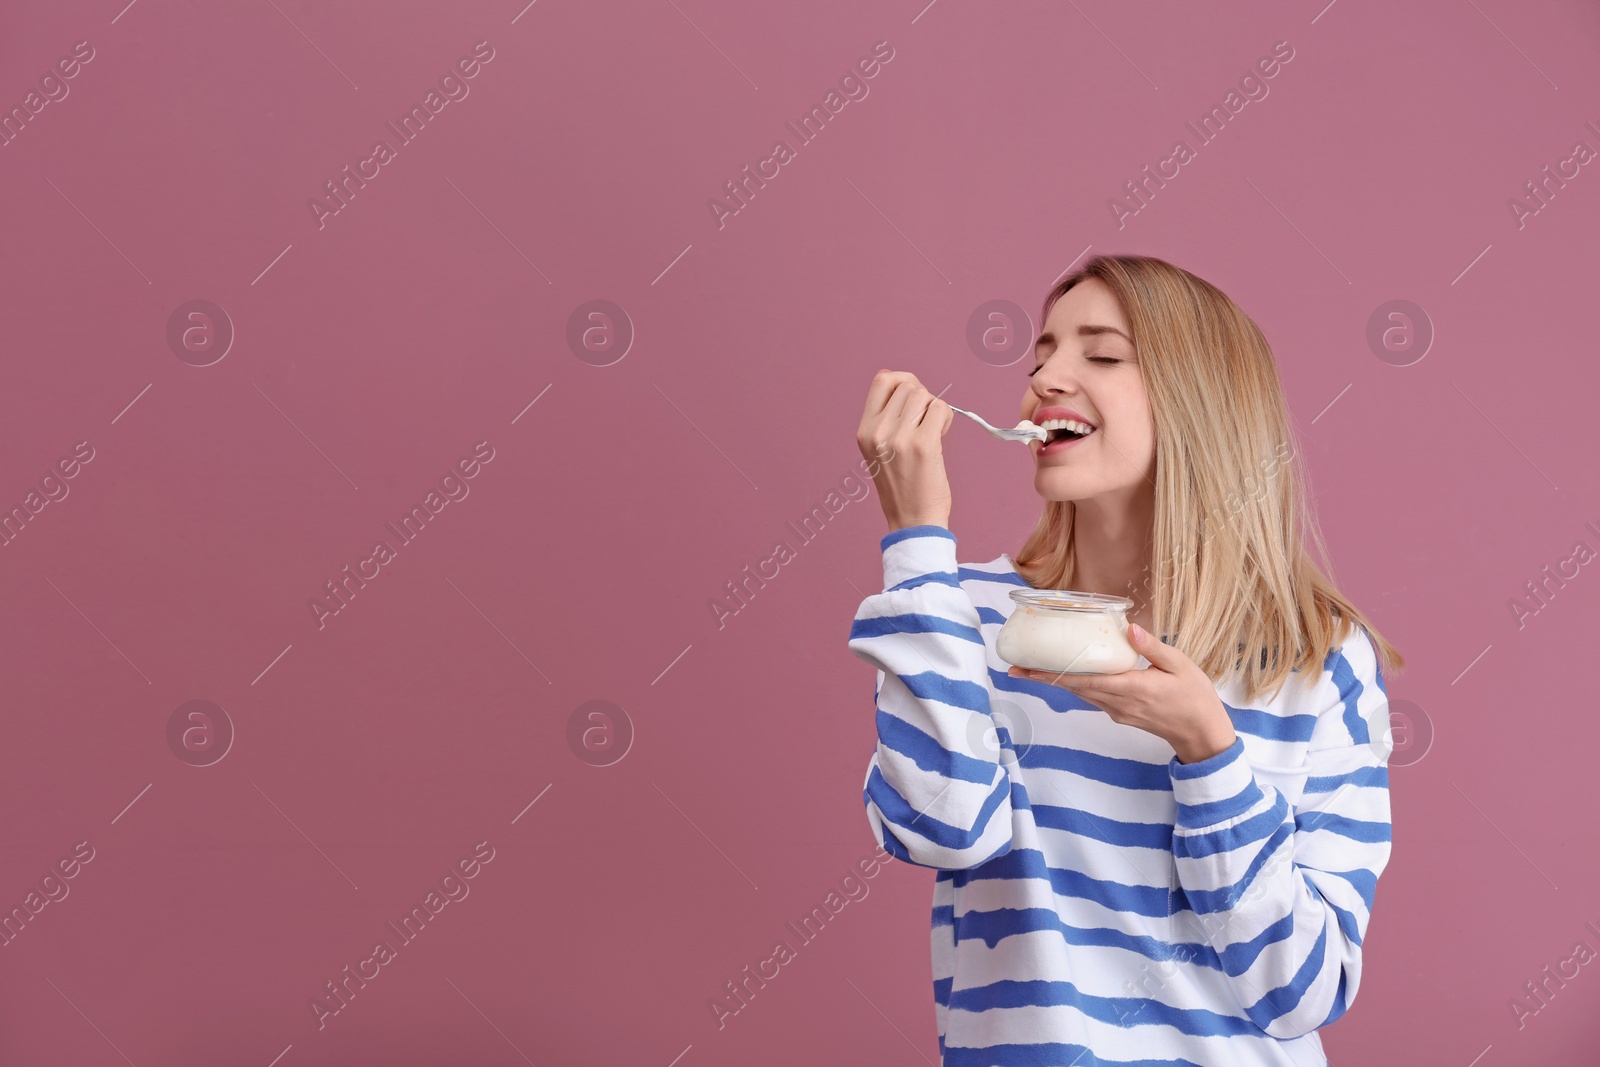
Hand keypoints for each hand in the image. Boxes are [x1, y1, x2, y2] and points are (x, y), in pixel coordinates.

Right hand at [856, 370, 953, 531]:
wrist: (913, 520)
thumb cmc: (902, 485)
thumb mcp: (879, 449)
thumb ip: (885, 417)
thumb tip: (900, 379)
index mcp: (864, 431)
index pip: (881, 380)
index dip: (902, 380)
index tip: (913, 396)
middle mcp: (878, 432)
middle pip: (907, 386)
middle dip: (923, 398)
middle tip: (925, 422)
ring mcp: (899, 437)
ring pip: (924, 395)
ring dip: (935, 408)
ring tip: (933, 430)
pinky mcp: (924, 444)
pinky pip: (940, 408)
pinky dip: (946, 417)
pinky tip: (941, 435)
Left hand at [1006, 623, 1236, 763]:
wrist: (1203, 734)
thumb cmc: (1195, 697)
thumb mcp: (1180, 665)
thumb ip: (1152, 647)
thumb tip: (1129, 628)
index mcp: (1132, 688)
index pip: (1084, 680)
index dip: (1054, 674)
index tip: (1029, 669)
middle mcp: (1118, 703)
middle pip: (1074, 688)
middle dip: (1044, 678)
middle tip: (1016, 668)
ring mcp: (1118, 712)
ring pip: (1081, 694)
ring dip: (1057, 682)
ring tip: (1033, 670)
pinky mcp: (1121, 715)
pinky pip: (1093, 698)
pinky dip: (1076, 686)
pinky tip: (1069, 674)